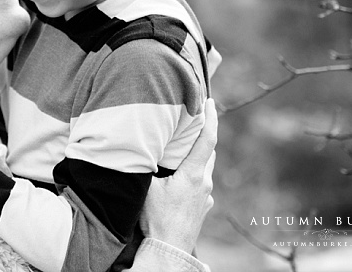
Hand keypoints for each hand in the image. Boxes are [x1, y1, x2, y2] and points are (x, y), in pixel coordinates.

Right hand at [139, 98, 216, 252]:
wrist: (169, 249)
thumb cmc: (157, 218)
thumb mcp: (147, 186)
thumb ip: (149, 164)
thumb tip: (142, 144)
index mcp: (193, 174)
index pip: (207, 139)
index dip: (210, 118)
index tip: (210, 101)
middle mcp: (204, 183)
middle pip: (207, 152)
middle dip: (202, 134)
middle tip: (192, 119)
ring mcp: (205, 197)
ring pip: (204, 168)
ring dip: (196, 155)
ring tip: (182, 147)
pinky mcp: (202, 208)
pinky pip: (200, 183)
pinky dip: (193, 173)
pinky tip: (178, 177)